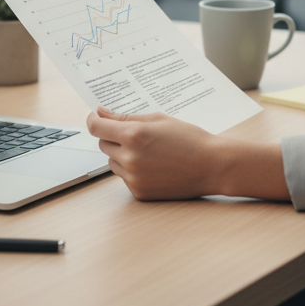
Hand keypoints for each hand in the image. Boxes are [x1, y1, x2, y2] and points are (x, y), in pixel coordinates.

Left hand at [87, 107, 218, 199]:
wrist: (211, 166)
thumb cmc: (189, 139)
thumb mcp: (158, 119)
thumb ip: (126, 117)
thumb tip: (101, 113)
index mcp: (134, 135)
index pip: (97, 128)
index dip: (93, 120)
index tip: (94, 117)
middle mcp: (130, 158)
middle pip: (103, 144)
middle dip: (113, 136)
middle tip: (134, 133)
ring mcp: (134, 178)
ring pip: (113, 162)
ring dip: (122, 154)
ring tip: (149, 150)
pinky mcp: (139, 192)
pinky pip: (125, 177)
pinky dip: (133, 170)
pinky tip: (154, 165)